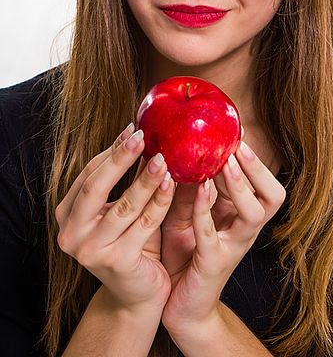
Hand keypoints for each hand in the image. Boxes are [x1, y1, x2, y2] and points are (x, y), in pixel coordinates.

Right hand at [55, 124, 175, 313]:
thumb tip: (138, 135)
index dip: (111, 151)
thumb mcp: (121, 210)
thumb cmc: (131, 243)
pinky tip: (172, 183)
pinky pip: (144, 223)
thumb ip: (123, 180)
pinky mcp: (118, 261)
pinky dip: (160, 201)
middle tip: (144, 136)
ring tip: (164, 158)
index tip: (134, 129)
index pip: (88, 175)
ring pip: (124, 205)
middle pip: (97, 186)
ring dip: (146, 178)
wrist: (138, 295)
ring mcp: (92, 250)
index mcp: (67, 215)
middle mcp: (72, 233)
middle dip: (121, 158)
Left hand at [159, 137, 286, 332]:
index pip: (263, 183)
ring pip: (254, 213)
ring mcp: (233, 247)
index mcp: (242, 214)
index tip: (239, 129)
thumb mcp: (186, 212)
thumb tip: (180, 148)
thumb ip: (190, 186)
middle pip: (272, 196)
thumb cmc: (183, 254)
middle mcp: (245, 230)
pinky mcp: (213, 264)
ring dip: (240, 185)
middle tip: (239, 145)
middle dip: (258, 168)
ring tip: (225, 164)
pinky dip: (207, 211)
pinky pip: (213, 234)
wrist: (179, 307)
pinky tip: (201, 189)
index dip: (254, 158)